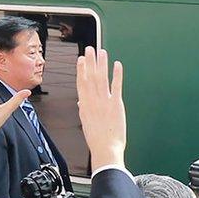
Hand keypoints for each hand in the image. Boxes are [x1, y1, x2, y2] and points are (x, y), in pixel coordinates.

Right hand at [76, 47, 125, 171]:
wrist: (105, 148)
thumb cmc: (96, 139)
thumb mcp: (86, 123)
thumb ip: (84, 111)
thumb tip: (81, 104)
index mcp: (84, 105)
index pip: (81, 83)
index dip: (81, 69)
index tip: (81, 59)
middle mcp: (93, 101)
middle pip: (91, 77)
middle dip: (91, 62)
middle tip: (91, 49)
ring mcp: (104, 102)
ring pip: (102, 78)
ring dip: (102, 64)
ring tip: (102, 52)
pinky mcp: (116, 105)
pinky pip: (116, 86)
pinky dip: (117, 75)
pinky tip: (117, 65)